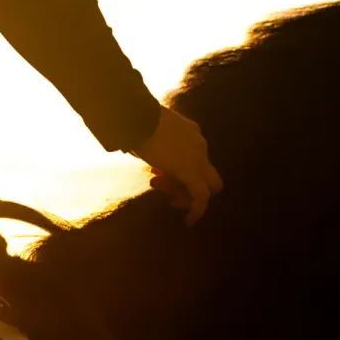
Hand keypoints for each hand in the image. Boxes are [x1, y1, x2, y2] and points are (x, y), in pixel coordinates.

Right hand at [128, 105, 222, 227]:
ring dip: (181, 193)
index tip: (156, 172)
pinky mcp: (191, 172)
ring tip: (155, 187)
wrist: (137, 117)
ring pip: (203, 185)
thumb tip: (138, 151)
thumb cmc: (135, 122)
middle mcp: (200, 144)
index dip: (176, 169)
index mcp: (191, 132)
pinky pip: (201, 197)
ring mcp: (198, 158)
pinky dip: (197, 210)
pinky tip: (189, 221)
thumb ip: (152, 142)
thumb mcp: (148, 131)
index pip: (193, 156)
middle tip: (161, 184)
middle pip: (205, 173)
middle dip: (187, 183)